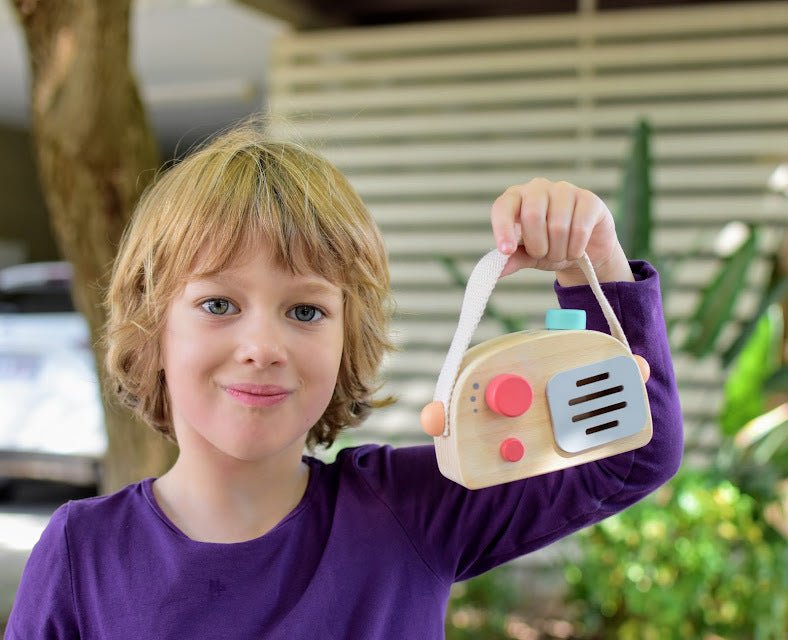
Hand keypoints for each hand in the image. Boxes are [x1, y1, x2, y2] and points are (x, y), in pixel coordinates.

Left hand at [490, 178, 633, 284]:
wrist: (585, 250)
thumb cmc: (550, 247)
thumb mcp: (528, 255)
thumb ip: (512, 259)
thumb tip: (496, 271)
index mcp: (516, 198)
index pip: (503, 207)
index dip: (503, 229)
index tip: (507, 251)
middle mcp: (538, 188)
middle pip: (533, 216)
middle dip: (538, 246)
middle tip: (544, 255)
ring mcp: (564, 190)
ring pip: (558, 226)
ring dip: (559, 251)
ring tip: (561, 253)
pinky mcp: (588, 199)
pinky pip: (580, 228)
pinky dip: (576, 248)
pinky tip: (576, 250)